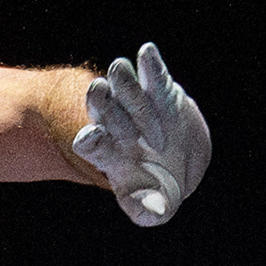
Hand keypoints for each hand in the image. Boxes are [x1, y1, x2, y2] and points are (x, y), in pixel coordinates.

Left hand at [72, 42, 210, 226]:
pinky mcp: (160, 92)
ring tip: (118, 69)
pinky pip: (153, 77)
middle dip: (101, 103)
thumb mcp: (156, 204)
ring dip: (120, 81)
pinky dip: (150, 66)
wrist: (178, 162)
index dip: (89, 141)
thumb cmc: (157, 188)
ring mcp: (137, 106)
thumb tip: (152, 213)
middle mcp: (117, 127)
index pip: (91, 145)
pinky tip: (147, 53)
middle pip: (103, 112)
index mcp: (108, 155)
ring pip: (123, 90)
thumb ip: (150, 209)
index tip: (87, 137)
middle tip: (97, 90)